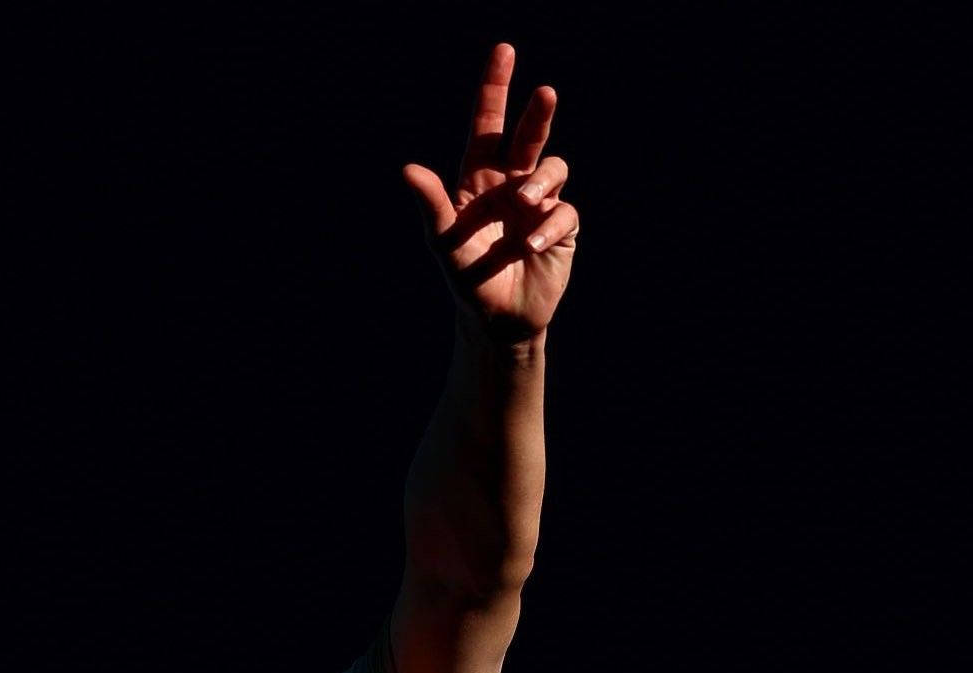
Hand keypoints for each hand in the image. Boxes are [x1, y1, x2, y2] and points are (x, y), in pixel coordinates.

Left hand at [403, 42, 578, 340]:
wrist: (497, 321)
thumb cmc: (467, 278)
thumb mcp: (444, 243)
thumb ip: (431, 206)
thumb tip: (407, 169)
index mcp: (481, 178)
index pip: (489, 124)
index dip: (495, 87)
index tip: (504, 51)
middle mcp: (513, 184)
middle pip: (529, 137)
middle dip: (537, 114)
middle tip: (545, 93)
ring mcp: (540, 205)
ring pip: (553, 169)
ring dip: (542, 181)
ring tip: (525, 204)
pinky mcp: (561, 230)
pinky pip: (565, 213)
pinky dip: (550, 227)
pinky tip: (531, 246)